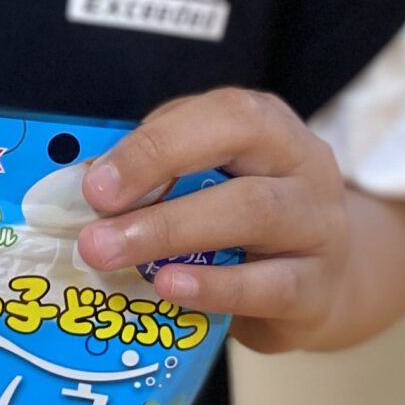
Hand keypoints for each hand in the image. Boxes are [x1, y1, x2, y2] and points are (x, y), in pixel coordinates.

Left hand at [75, 87, 351, 354]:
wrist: (324, 283)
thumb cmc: (244, 220)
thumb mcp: (207, 181)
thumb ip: (156, 175)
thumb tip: (81, 186)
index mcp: (268, 127)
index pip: (223, 115)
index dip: (156, 144)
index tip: (95, 184)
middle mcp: (304, 167)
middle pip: (241, 158)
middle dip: (157, 185)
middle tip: (93, 228)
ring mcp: (320, 227)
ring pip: (257, 215)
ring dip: (173, 233)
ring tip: (115, 257)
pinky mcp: (318, 289)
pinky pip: (271, 286)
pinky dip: (216, 287)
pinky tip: (170, 288)